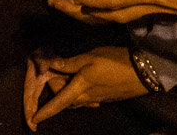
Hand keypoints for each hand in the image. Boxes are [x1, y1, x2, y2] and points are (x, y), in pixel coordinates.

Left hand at [22, 47, 146, 129]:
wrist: (142, 72)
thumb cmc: (115, 61)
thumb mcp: (91, 57)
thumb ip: (70, 62)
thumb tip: (50, 64)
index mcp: (81, 87)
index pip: (59, 102)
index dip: (45, 111)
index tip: (34, 119)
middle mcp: (87, 97)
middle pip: (65, 100)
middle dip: (56, 91)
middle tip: (55, 71)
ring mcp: (97, 99)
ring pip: (76, 100)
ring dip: (68, 92)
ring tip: (67, 76)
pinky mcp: (105, 98)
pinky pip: (86, 99)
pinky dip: (79, 92)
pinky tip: (83, 82)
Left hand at [48, 0, 176, 28]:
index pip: (112, 1)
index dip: (92, 0)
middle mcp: (145, 5)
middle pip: (110, 14)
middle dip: (88, 12)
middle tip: (68, 6)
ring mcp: (152, 9)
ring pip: (120, 15)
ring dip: (101, 10)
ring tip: (85, 4)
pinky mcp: (160, 8)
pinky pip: (131, 12)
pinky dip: (117, 8)